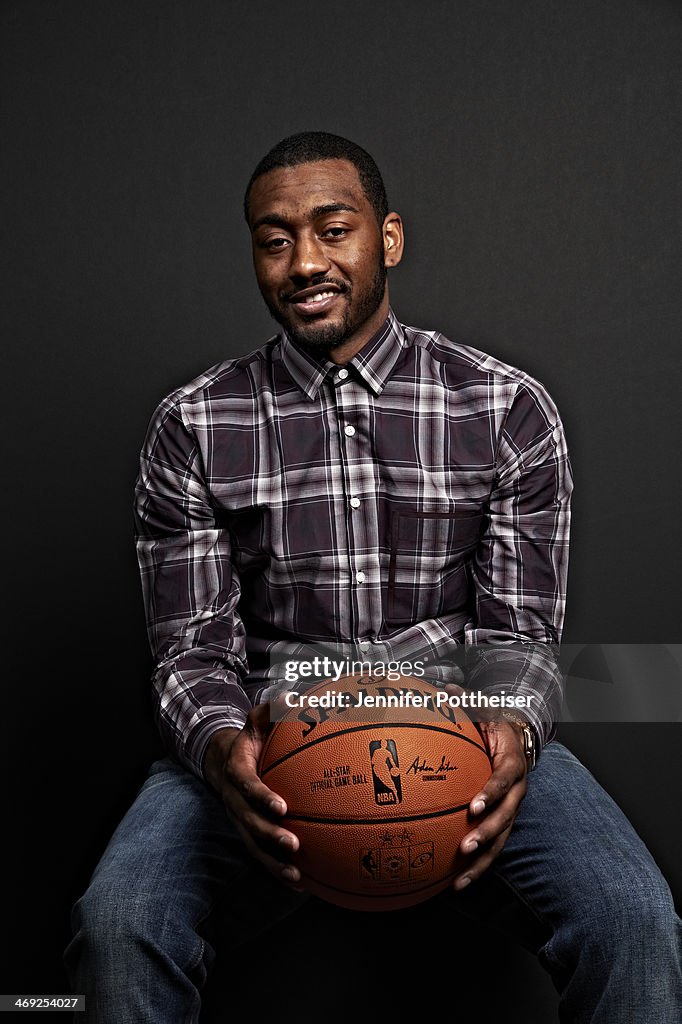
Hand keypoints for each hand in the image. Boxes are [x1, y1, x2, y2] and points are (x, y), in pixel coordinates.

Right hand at [203, 703, 302, 888]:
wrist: (225, 760)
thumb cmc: (252, 737)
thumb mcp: (258, 719)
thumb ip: (274, 708)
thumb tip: (293, 696)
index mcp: (237, 769)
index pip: (246, 784)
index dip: (261, 796)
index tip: (281, 806)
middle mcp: (234, 798)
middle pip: (247, 821)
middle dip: (269, 835)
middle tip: (293, 844)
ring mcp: (239, 818)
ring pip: (252, 844)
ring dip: (273, 862)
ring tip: (296, 875)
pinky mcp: (247, 832)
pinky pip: (260, 854)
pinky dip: (277, 870)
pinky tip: (300, 883)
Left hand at [452, 717, 528, 890]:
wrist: (518, 741)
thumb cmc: (494, 725)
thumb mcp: (484, 711)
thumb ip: (466, 702)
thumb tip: (445, 687)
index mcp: (512, 763)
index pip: (506, 779)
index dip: (492, 792)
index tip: (474, 805)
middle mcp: (517, 791)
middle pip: (507, 817)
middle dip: (487, 834)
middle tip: (465, 846)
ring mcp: (512, 811)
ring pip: (501, 841)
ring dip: (482, 861)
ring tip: (461, 878)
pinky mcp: (503, 824)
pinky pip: (493, 849)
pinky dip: (477, 868)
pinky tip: (455, 885)